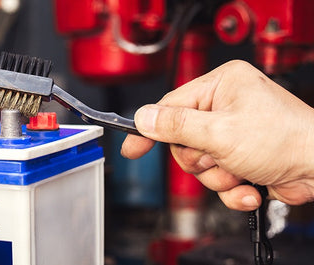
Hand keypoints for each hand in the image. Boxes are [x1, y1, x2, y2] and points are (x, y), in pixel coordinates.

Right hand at [121, 60, 313, 210]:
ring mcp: (233, 132)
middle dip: (198, 159)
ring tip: (239, 172)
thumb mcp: (220, 132)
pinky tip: (249, 186)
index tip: (132, 147)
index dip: (150, 129)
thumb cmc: (285, 140)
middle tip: (215, 158)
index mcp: (222, 85)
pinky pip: (217, 177)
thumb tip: (144, 118)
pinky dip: (231, 188)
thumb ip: (176, 126)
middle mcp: (226, 106)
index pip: (170, 106)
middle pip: (183, 139)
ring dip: (217, 176)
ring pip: (199, 163)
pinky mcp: (240, 156)